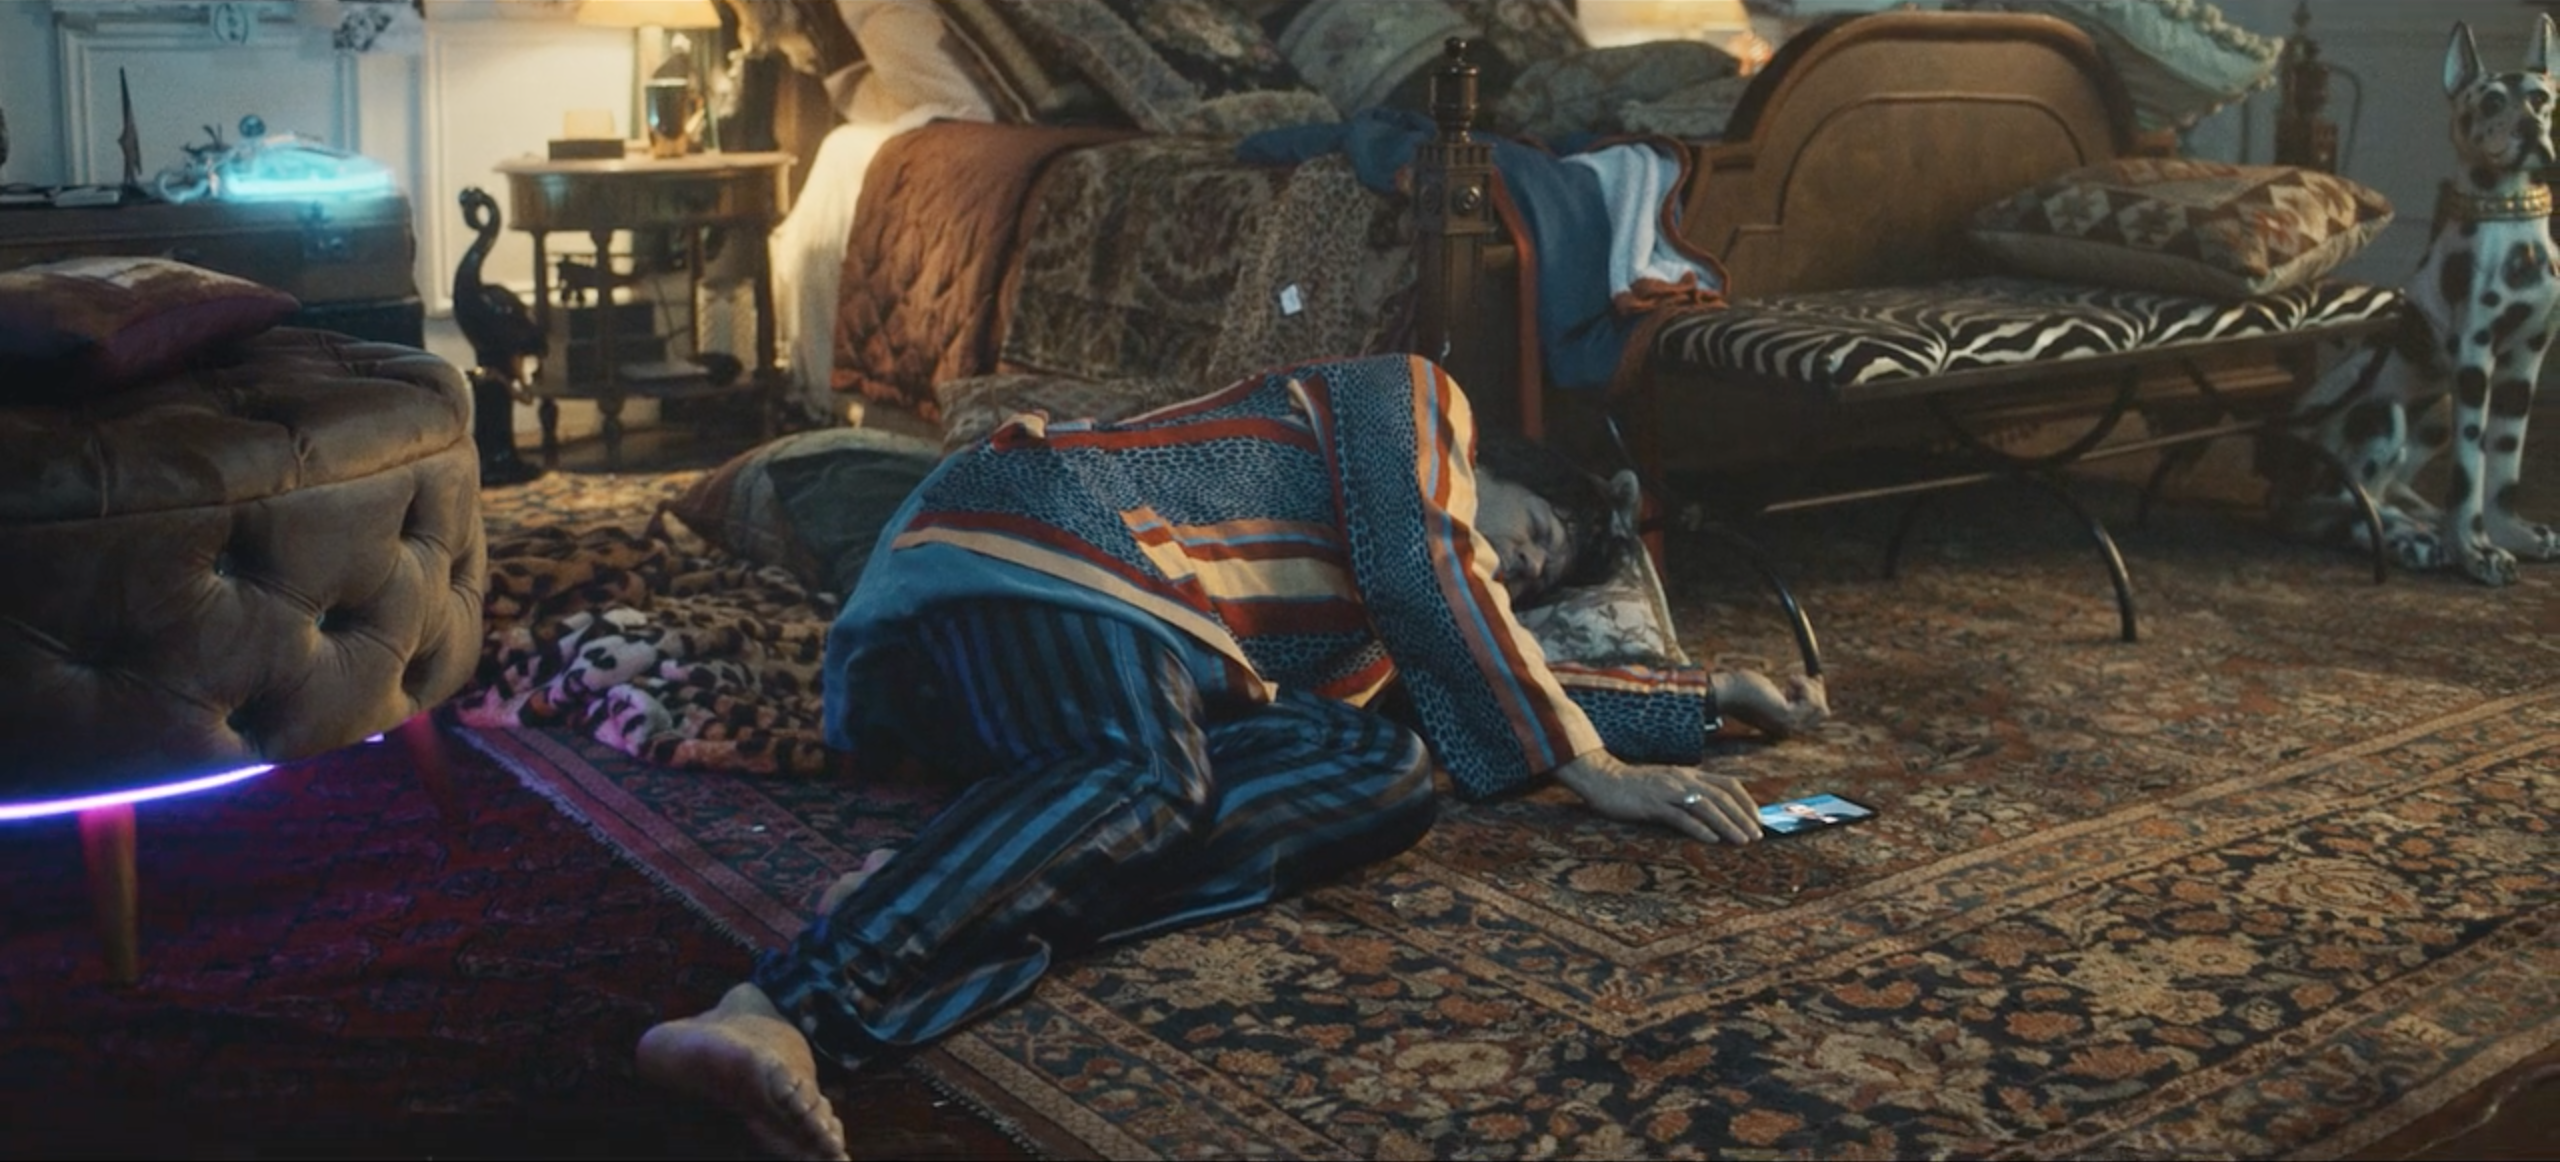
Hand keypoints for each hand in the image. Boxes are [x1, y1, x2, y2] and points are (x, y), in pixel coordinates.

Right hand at [1552, 750, 1760, 844]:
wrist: (1602, 778)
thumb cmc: (1634, 785)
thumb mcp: (1667, 784)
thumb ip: (1688, 792)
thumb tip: (1712, 809)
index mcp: (1689, 774)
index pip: (1728, 784)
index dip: (1747, 801)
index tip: (1758, 819)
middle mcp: (1683, 779)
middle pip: (1722, 797)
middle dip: (1743, 817)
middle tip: (1757, 835)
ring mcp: (1668, 791)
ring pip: (1706, 807)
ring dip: (1728, 824)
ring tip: (1742, 840)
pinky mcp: (1653, 804)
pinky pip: (1680, 817)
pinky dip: (1699, 828)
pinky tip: (1711, 840)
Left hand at [1712, 671, 1828, 737]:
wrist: (1725, 693)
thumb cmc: (1742, 688)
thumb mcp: (1772, 688)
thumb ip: (1792, 691)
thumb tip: (1816, 680)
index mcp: (1785, 725)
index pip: (1816, 716)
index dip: (1818, 694)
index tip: (1813, 678)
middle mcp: (1789, 730)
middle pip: (1822, 712)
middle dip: (1816, 690)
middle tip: (1799, 677)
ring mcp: (1788, 726)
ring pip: (1820, 707)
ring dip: (1810, 688)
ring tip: (1791, 680)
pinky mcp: (1786, 717)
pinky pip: (1811, 702)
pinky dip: (1805, 687)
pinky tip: (1790, 680)